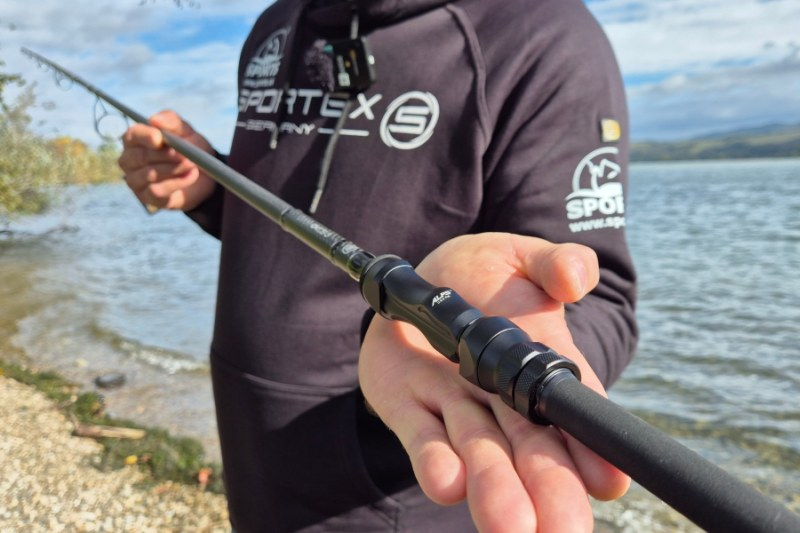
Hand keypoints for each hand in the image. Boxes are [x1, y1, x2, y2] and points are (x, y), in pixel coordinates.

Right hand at [118, 110, 216, 210]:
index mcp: (135, 140)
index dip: (146, 137)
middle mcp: (130, 160)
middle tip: (187, 156)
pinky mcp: (148, 197)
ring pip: (149, 174)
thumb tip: (153, 119)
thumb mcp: (186, 131)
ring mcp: (136, 180)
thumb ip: (171, 121)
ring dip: (173, 169)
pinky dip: (176, 183)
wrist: (206, 175)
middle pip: (141, 156)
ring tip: (192, 165)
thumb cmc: (189, 148)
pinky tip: (190, 177)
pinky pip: (156, 191)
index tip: (160, 139)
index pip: (132, 135)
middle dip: (166, 155)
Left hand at [359, 233, 629, 531]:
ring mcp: (457, 408)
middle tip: (562, 528)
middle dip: (549, 489)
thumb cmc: (484, 272)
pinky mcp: (411, 410)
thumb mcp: (522, 257)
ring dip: (495, 488)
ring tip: (510, 525)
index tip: (608, 480)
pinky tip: (447, 484)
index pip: (573, 412)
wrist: (420, 284)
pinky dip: (435, 461)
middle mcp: (504, 401)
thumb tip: (575, 275)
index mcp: (542, 365)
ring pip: (481, 452)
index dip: (590, 448)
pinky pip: (423, 438)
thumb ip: (553, 263)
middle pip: (532, 449)